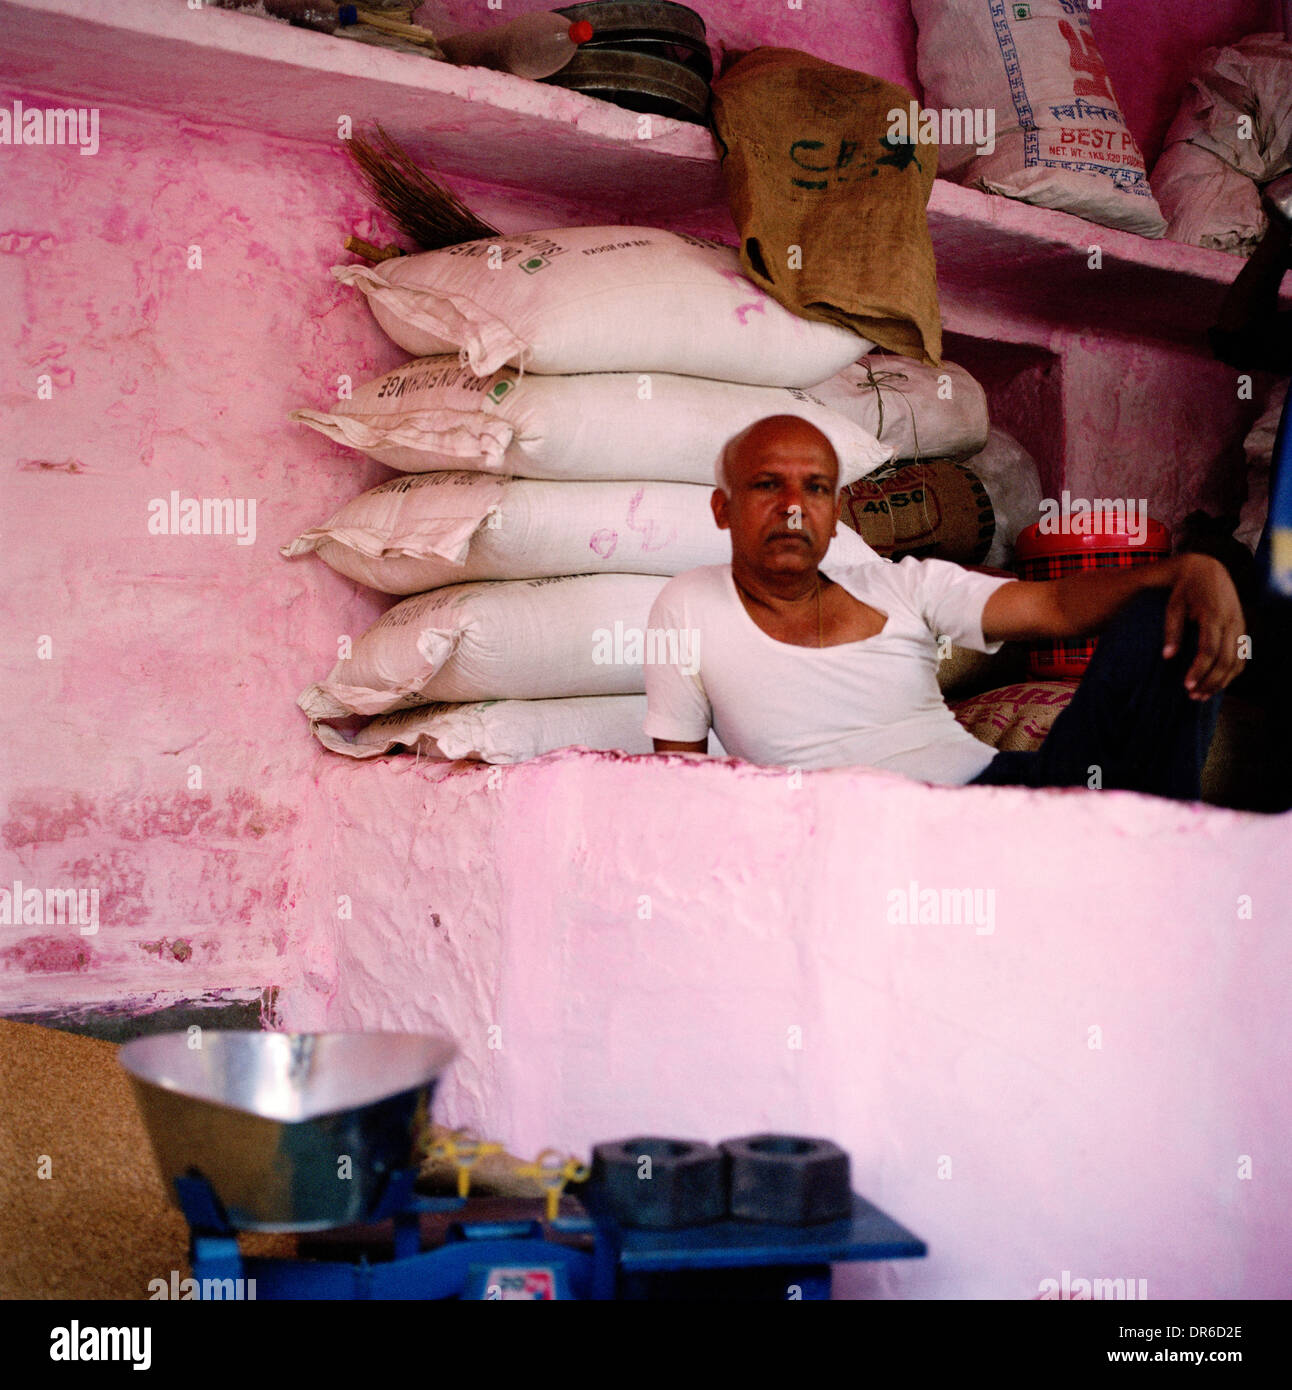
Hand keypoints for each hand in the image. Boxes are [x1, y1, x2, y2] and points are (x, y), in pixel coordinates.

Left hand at [1162, 555, 1245, 699]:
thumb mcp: (1173, 605)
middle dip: (1210, 681)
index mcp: (1213, 615)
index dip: (1199, 670)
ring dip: (1222, 681)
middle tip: (1193, 697)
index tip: (1186, 686)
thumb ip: (1171, 630)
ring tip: (1203, 696)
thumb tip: (1167, 657)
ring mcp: (1240, 625)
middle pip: (1226, 660)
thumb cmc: (1184, 589)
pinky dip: (1232, 673)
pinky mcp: (1242, 629)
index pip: (1209, 650)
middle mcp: (1231, 621)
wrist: (1207, 569)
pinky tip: (1217, 684)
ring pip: (1238, 661)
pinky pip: (1242, 656)